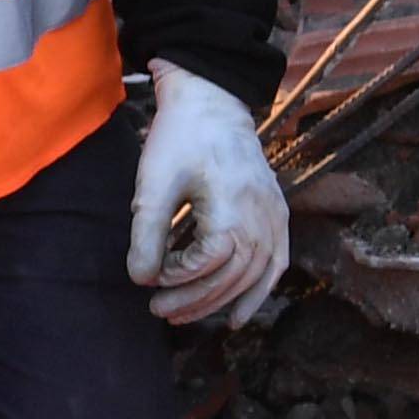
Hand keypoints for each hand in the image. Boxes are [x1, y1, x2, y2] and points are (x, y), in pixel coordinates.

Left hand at [128, 61, 285, 328]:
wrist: (212, 102)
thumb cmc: (179, 138)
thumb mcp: (154, 184)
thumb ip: (148, 234)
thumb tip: (142, 281)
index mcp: (233, 206)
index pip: (211, 263)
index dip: (181, 278)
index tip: (152, 276)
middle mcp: (262, 214)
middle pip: (233, 276)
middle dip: (195, 300)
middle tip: (158, 311)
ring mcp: (275, 214)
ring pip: (255, 275)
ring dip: (220, 301)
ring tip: (184, 316)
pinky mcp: (276, 212)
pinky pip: (276, 262)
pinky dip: (258, 292)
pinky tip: (237, 317)